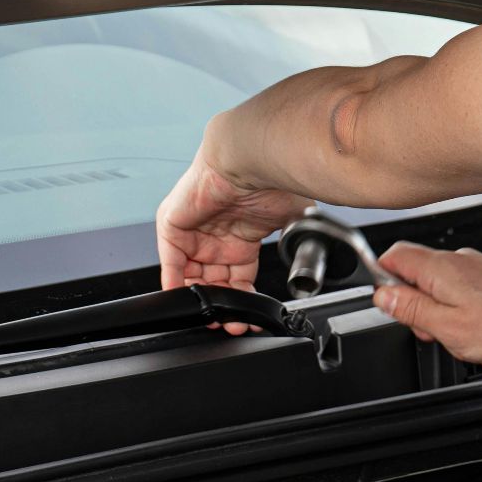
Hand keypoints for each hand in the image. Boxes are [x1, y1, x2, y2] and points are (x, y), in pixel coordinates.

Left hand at [157, 150, 311, 308]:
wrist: (250, 158)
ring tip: (214, 316)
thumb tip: (311, 269)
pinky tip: (188, 301)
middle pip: (214, 281)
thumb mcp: (293, 222)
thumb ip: (298, 246)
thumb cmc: (273, 179)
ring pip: (192, 276)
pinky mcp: (173, 225)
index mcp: (242, 237)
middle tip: (231, 323)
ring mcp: (195, 232)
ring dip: (201, 299)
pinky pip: (170, 262)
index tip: (249, 319)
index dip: (242, 299)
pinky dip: (176, 283)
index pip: (238, 278)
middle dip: (222, 305)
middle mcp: (217, 236)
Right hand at [372, 242, 481, 366]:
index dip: (383, 282)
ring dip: (439, 313)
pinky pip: (458, 292)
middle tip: (432, 330)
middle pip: (412, 274)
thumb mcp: (448, 327)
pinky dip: (459, 312)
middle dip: (415, 305)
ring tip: (460, 334)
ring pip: (436, 286)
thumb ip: (411, 309)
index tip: (393, 306)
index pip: (391, 257)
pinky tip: (476, 330)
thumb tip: (383, 296)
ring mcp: (472, 267)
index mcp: (439, 269)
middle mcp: (455, 260)